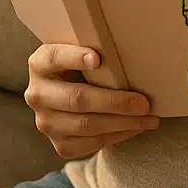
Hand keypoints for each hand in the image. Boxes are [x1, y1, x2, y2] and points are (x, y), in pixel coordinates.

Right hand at [24, 44, 161, 159]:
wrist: (73, 93)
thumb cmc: (87, 66)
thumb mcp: (84, 52)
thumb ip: (97, 48)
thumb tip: (133, 44)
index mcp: (41, 63)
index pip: (55, 57)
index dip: (75, 58)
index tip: (97, 59)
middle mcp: (38, 94)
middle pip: (77, 99)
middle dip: (114, 102)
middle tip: (144, 103)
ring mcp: (46, 122)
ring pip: (86, 125)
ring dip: (123, 123)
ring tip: (149, 118)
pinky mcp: (60, 144)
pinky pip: (91, 143)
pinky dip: (118, 136)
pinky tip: (136, 128)